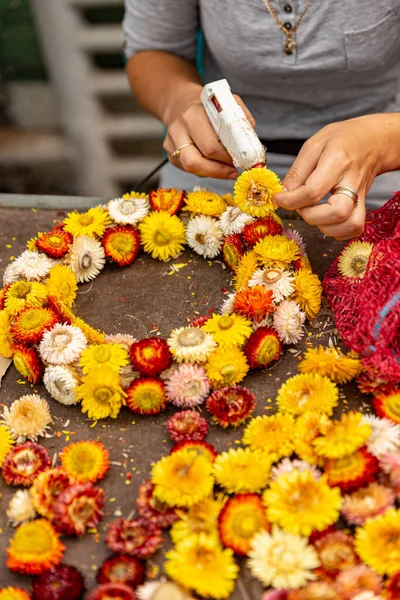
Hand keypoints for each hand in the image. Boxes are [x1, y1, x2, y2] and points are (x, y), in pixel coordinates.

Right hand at [163, 92, 255, 179]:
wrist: (181, 104)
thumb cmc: (207, 106)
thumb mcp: (227, 103)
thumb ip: (241, 118)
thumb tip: (251, 142)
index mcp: (192, 115)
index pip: (210, 146)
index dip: (227, 158)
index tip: (240, 161)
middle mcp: (178, 130)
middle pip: (197, 162)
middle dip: (219, 170)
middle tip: (234, 170)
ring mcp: (171, 144)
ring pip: (192, 169)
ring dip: (213, 173)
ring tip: (227, 170)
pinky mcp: (170, 155)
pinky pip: (189, 170)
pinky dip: (204, 171)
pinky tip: (213, 164)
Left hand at [273, 115, 395, 239]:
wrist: (373, 141)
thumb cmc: (342, 140)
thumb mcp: (314, 144)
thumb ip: (297, 171)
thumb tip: (284, 193)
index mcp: (338, 162)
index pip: (313, 191)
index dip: (291, 200)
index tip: (279, 198)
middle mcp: (352, 182)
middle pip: (337, 212)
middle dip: (310, 216)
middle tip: (300, 205)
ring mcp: (361, 196)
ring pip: (350, 224)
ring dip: (324, 226)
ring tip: (313, 213)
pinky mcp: (363, 206)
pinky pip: (354, 228)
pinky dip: (337, 231)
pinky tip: (325, 220)